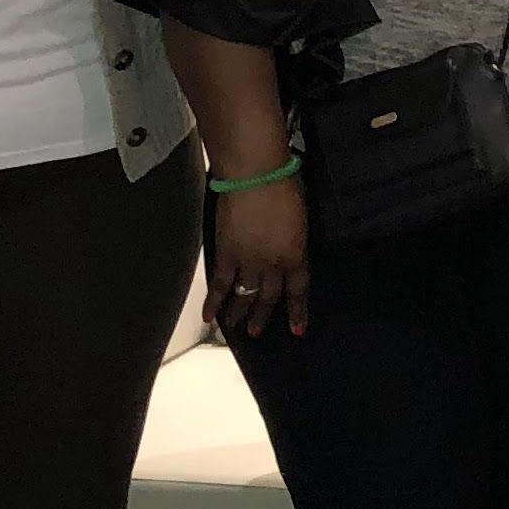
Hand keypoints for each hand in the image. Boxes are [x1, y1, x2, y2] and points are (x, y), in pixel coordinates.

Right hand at [207, 171, 310, 342]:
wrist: (255, 176)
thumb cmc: (284, 185)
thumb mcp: (300, 217)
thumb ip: (293, 238)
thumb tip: (287, 245)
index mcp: (296, 254)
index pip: (298, 290)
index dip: (297, 311)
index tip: (296, 329)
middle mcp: (273, 265)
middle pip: (269, 296)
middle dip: (263, 316)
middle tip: (256, 333)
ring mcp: (248, 261)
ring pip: (244, 295)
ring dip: (239, 313)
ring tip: (235, 328)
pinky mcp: (226, 254)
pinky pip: (220, 284)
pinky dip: (214, 301)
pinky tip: (209, 317)